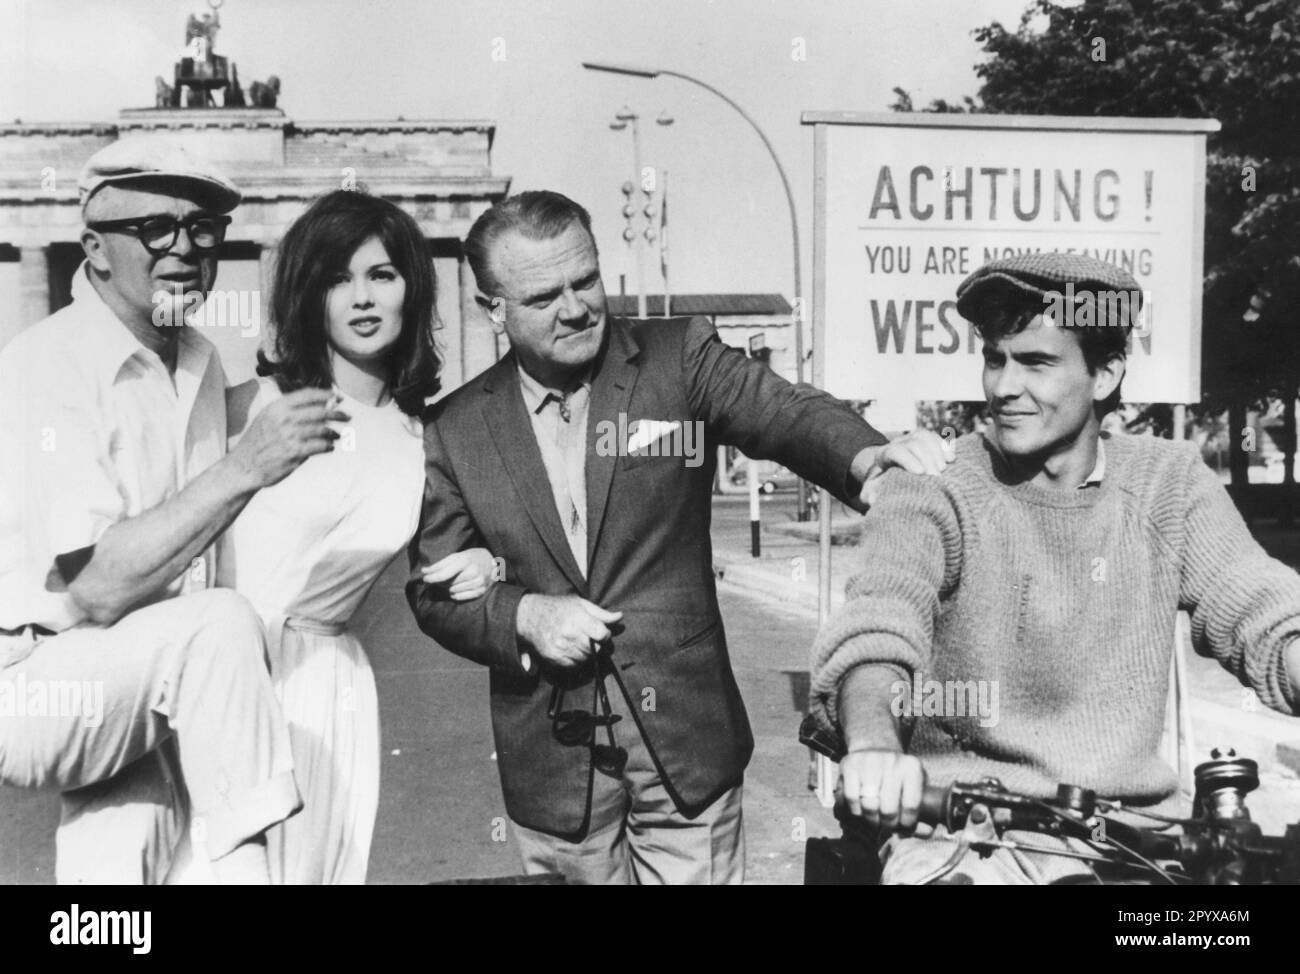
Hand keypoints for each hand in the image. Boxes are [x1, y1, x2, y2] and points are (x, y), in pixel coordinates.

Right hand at [228, 389, 348, 488]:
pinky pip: (319, 446)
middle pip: (319, 411)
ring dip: (333, 432)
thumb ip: (289, 410)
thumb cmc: (258, 442)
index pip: (307, 394)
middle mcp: (283, 419)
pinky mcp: (294, 453)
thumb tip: (319, 405)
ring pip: (322, 429)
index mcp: (276, 408)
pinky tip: (329, 447)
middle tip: (346, 416)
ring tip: (337, 435)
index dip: (326, 394)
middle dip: (337, 413)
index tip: (338, 397)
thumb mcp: (267, 418)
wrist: (243, 466)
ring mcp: (289, 436)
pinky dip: (328, 446)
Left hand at [421, 548, 497, 600]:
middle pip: (447, 584)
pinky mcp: (481, 591)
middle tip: (443, 577)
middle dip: (441, 582)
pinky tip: (457, 588)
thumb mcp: (456, 556)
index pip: (444, 574)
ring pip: (452, 591)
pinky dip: (455, 594)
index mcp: (465, 561)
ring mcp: (478, 583)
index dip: (432, 578)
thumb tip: (424, 571)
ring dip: (449, 588)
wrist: (491, 562)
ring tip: (453, 581)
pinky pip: (459, 597)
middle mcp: (473, 572)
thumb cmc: (470, 558)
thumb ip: (440, 564)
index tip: (424, 579)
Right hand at [516, 593, 622, 668]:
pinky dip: (576, 660)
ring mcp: (560, 648)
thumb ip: (601, 613)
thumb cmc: (558, 607)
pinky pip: (574, 665)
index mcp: (577, 619)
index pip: (602, 634)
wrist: (530, 617)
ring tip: (580, 642)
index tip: (601, 632)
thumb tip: (620, 617)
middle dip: (597, 644)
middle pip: (595, 649)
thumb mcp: (580, 604)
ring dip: (587, 653)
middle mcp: (569, 634)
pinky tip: (571, 649)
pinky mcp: (553, 658)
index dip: (605, 635)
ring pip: (585, 658)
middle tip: (591, 638)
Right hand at [838, 749, 924, 829]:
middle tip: (887, 823)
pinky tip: (861, 808)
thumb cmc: (899, 780)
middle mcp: (892, 760)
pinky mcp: (849, 764)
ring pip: (868, 805)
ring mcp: (869, 760)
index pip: (911, 806)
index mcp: (912, 767)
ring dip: (871, 818)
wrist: (875, 751)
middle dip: (887, 823)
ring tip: (874, 817)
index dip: (907, 823)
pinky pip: (850, 798)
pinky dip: (855, 810)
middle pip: (888, 809)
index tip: (903, 824)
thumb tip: (926, 832)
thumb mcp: (917, 791)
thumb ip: (926, 816)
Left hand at [856, 429, 954, 507]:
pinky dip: (945, 446)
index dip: (908, 460)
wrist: (886, 469)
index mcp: (884, 454)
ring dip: (937, 452)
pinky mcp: (924, 439)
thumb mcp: (871, 489)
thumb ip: (870, 494)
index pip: (896, 451)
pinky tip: (951, 459)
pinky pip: (935, 437)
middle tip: (936, 477)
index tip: (920, 473)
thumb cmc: (880, 483)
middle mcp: (898, 443)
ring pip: (925, 437)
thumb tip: (872, 499)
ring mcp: (912, 438)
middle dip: (926, 459)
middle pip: (914, 444)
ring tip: (943, 469)